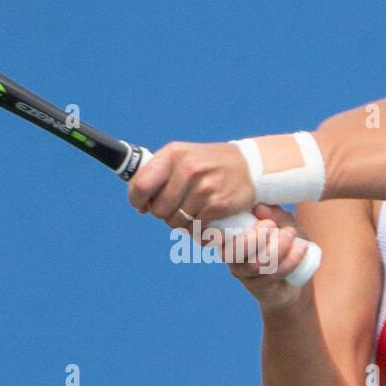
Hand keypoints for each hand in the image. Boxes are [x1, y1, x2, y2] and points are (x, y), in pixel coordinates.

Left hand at [127, 141, 253, 224]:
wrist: (249, 166)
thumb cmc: (208, 164)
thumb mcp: (183, 156)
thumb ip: (159, 174)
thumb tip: (140, 203)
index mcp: (174, 154)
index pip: (141, 184)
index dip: (137, 199)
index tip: (142, 204)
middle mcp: (188, 169)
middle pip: (159, 210)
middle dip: (164, 213)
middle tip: (176, 206)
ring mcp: (204, 188)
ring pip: (176, 222)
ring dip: (182, 222)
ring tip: (192, 211)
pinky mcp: (217, 205)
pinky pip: (195, 229)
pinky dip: (198, 230)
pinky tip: (204, 220)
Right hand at [206, 204, 312, 309]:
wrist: (295, 277)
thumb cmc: (285, 245)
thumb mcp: (283, 224)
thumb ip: (274, 214)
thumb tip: (260, 208)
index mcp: (230, 235)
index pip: (220, 233)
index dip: (233, 227)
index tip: (263, 221)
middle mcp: (230, 255)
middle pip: (237, 249)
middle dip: (259, 236)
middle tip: (276, 226)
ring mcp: (242, 273)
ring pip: (256, 264)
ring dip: (279, 248)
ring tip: (293, 234)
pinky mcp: (256, 286)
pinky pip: (271, 275)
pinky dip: (290, 260)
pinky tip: (302, 248)